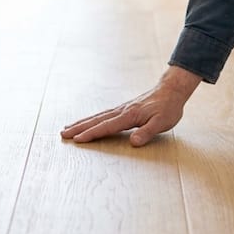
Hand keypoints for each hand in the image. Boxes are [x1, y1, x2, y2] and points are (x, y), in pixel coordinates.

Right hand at [61, 66, 203, 146]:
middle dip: (79, 128)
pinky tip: (86, 122)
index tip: (78, 139)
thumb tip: (134, 142)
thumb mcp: (162, 122)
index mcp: (129, 116)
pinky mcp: (123, 109)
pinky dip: (91, 119)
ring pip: (97, 117)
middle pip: (96, 120)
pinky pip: (103, 115)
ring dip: (82, 123)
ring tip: (67, 128)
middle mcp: (121, 111)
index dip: (92, 134)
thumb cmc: (168, 108)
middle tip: (63, 134)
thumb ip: (147, 132)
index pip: (107, 127)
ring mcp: (121, 109)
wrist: (171, 91)